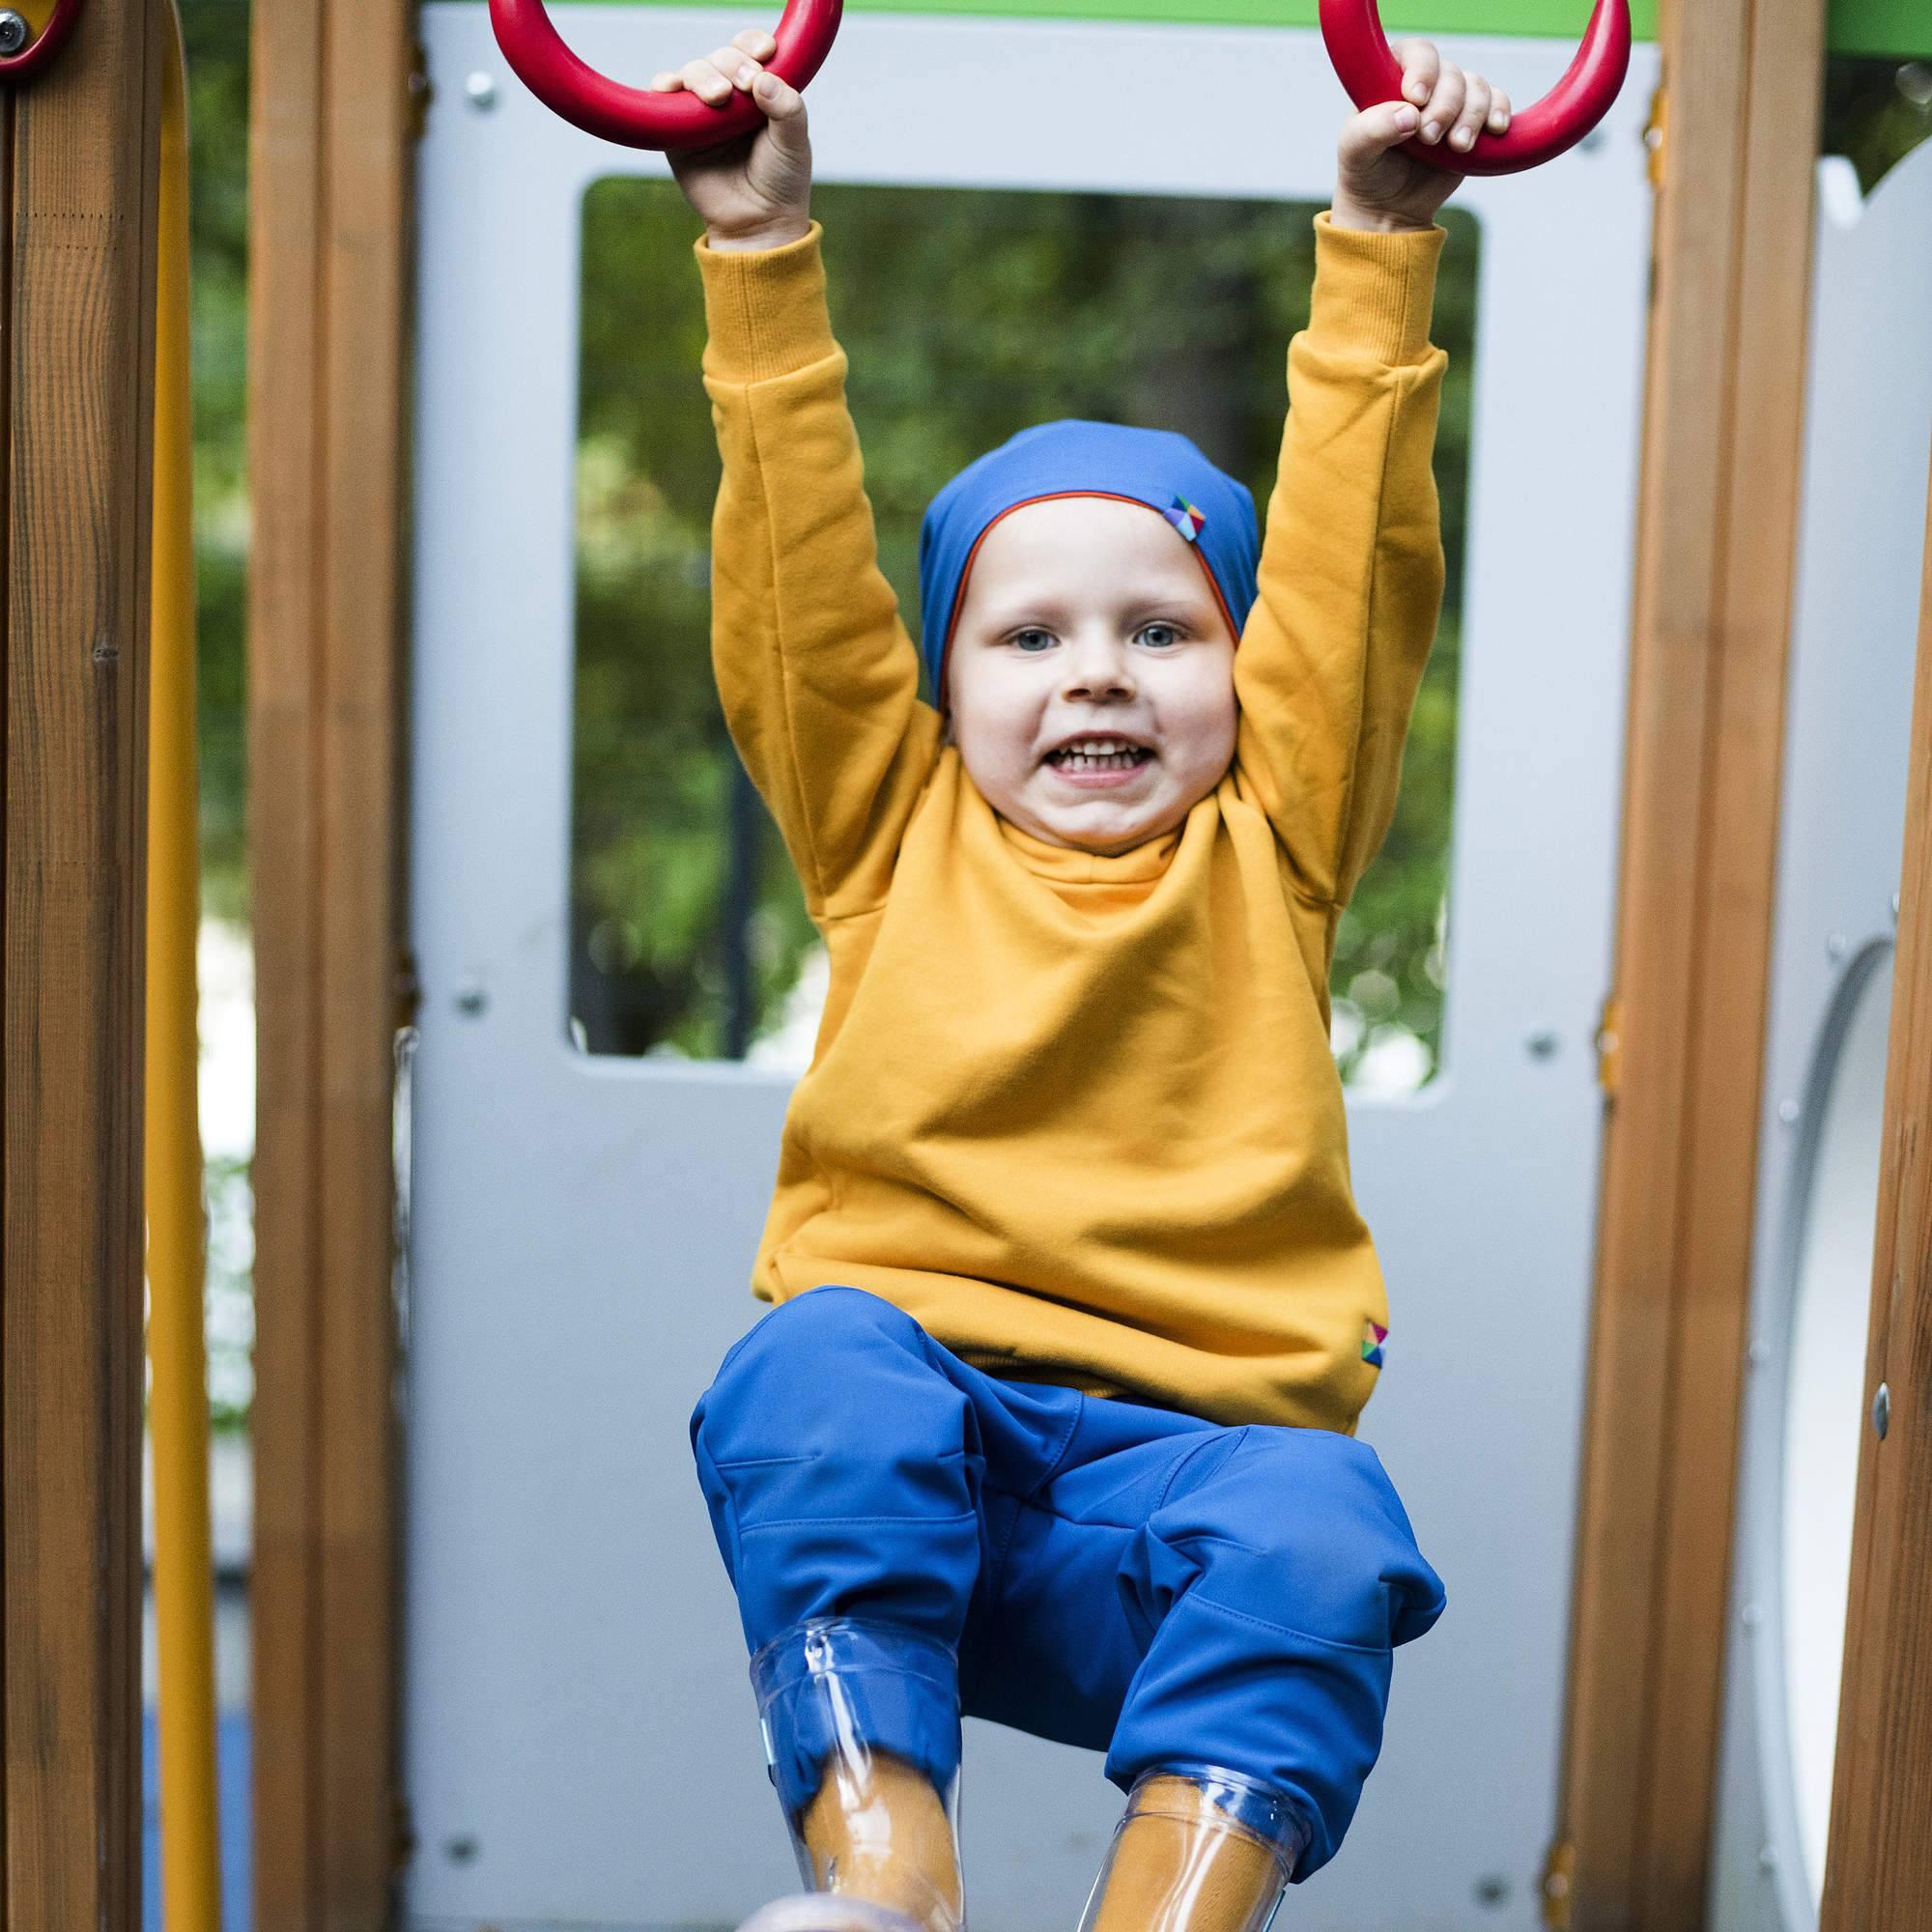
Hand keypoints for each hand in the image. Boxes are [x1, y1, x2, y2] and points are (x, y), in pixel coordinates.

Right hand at [651, 29, 812, 251]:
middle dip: (732, 64)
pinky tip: (671, 87)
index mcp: (760, 91)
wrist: (757, 225)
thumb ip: (788, 109)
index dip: (753, 45)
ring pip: (693, 71)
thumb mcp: (795, 144)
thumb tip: (763, 78)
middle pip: (721, 58)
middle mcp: (730, 95)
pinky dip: (664, 85)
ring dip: (703, 76)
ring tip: (719, 98)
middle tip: (744, 86)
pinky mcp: (678, 130)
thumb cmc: (781, 183)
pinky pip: (663, 96)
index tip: (766, 54)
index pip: (751, 52)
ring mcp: (702, 111)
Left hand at [1330, 40, 1511, 232]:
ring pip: (1476, 87)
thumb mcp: (1355, 153)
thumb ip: (1373, 130)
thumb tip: (1410, 115)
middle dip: (1445, 106)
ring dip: (1471, 115)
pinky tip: (1495, 129)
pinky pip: (1496, 102)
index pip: (1415, 53)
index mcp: (1390, 77)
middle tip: (1429, 138)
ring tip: (1458, 146)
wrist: (1388, 209)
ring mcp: (1450, 101)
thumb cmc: (1366, 173)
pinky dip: (1498, 112)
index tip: (1416, 100)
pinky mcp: (1472, 121)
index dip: (1422, 70)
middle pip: (1450, 74)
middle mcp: (1425, 84)